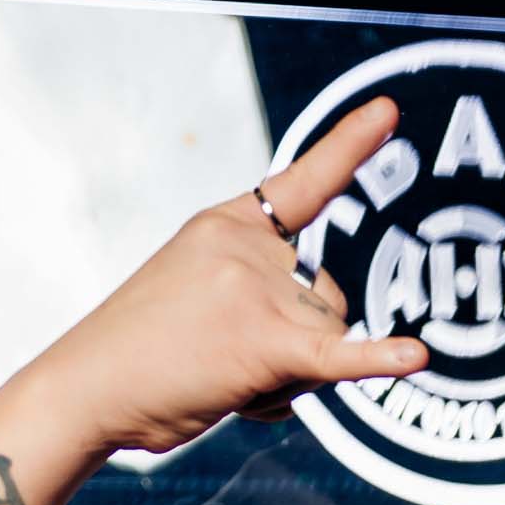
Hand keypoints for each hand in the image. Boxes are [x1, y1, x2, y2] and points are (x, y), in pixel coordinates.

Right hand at [35, 98, 428, 456]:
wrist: (88, 389)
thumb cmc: (142, 355)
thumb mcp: (199, 294)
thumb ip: (262, 298)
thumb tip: (332, 347)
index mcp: (226, 225)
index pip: (301, 183)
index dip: (349, 148)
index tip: (389, 114)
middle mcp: (245, 246)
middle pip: (327, 300)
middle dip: (300, 346)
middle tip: (225, 362)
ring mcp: (255, 288)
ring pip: (329, 341)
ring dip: (294, 379)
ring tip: (226, 381)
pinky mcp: (263, 342)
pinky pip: (336, 355)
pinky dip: (377, 362)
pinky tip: (415, 356)